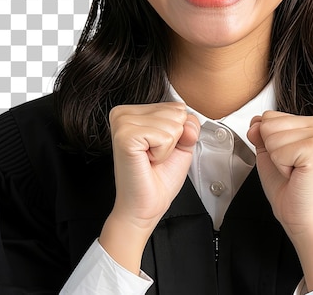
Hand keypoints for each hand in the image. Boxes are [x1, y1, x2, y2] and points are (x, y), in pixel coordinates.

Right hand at [99, 102, 199, 272]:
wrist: (144, 207)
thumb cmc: (158, 178)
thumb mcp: (181, 143)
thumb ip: (189, 124)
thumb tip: (188, 121)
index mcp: (134, 111)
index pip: (176, 106)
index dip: (178, 131)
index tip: (159, 148)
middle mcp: (124, 113)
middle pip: (176, 112)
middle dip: (174, 139)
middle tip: (154, 156)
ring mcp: (123, 122)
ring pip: (173, 124)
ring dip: (167, 147)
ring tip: (150, 158)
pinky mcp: (125, 136)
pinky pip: (165, 137)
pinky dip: (162, 153)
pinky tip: (147, 160)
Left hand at [247, 111, 312, 288]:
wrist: (299, 215)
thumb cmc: (287, 185)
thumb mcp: (268, 150)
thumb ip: (260, 131)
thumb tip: (255, 122)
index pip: (270, 114)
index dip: (269, 140)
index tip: (287, 157)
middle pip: (268, 122)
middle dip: (272, 148)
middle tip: (290, 165)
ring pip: (270, 135)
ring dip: (276, 158)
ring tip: (293, 169)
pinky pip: (277, 150)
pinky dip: (280, 165)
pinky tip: (295, 173)